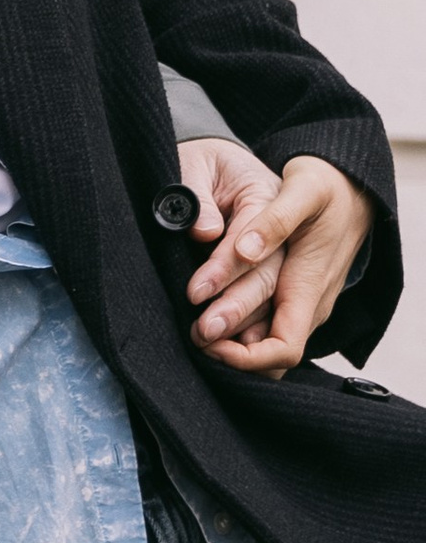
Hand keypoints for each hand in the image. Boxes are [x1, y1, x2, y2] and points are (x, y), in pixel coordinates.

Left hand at [177, 140, 374, 376]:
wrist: (352, 185)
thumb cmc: (327, 185)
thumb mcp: (304, 188)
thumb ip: (275, 220)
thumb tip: (246, 251)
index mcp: (311, 286)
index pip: (283, 348)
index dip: (245, 358)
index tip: (208, 335)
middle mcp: (309, 306)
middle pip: (267, 354)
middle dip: (225, 349)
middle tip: (190, 331)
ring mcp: (302, 305)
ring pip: (264, 345)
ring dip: (229, 343)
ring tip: (192, 326)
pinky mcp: (293, 298)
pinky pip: (266, 330)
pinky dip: (238, 334)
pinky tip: (211, 318)